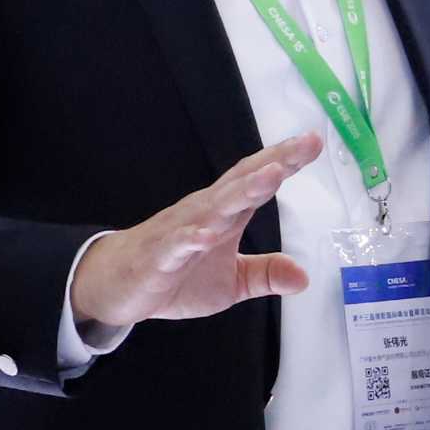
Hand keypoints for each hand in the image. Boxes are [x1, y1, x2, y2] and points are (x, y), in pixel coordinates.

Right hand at [66, 136, 321, 343]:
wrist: (115, 288)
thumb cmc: (174, 276)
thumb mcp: (230, 283)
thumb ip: (264, 274)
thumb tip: (304, 277)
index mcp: (223, 215)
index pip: (257, 183)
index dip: (285, 161)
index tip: (314, 142)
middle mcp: (203, 213)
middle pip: (242, 184)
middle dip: (273, 163)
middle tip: (305, 144)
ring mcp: (180, 232)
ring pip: (215, 207)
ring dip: (243, 191)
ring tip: (272, 175)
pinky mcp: (158, 257)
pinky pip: (177, 245)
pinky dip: (193, 238)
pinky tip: (210, 234)